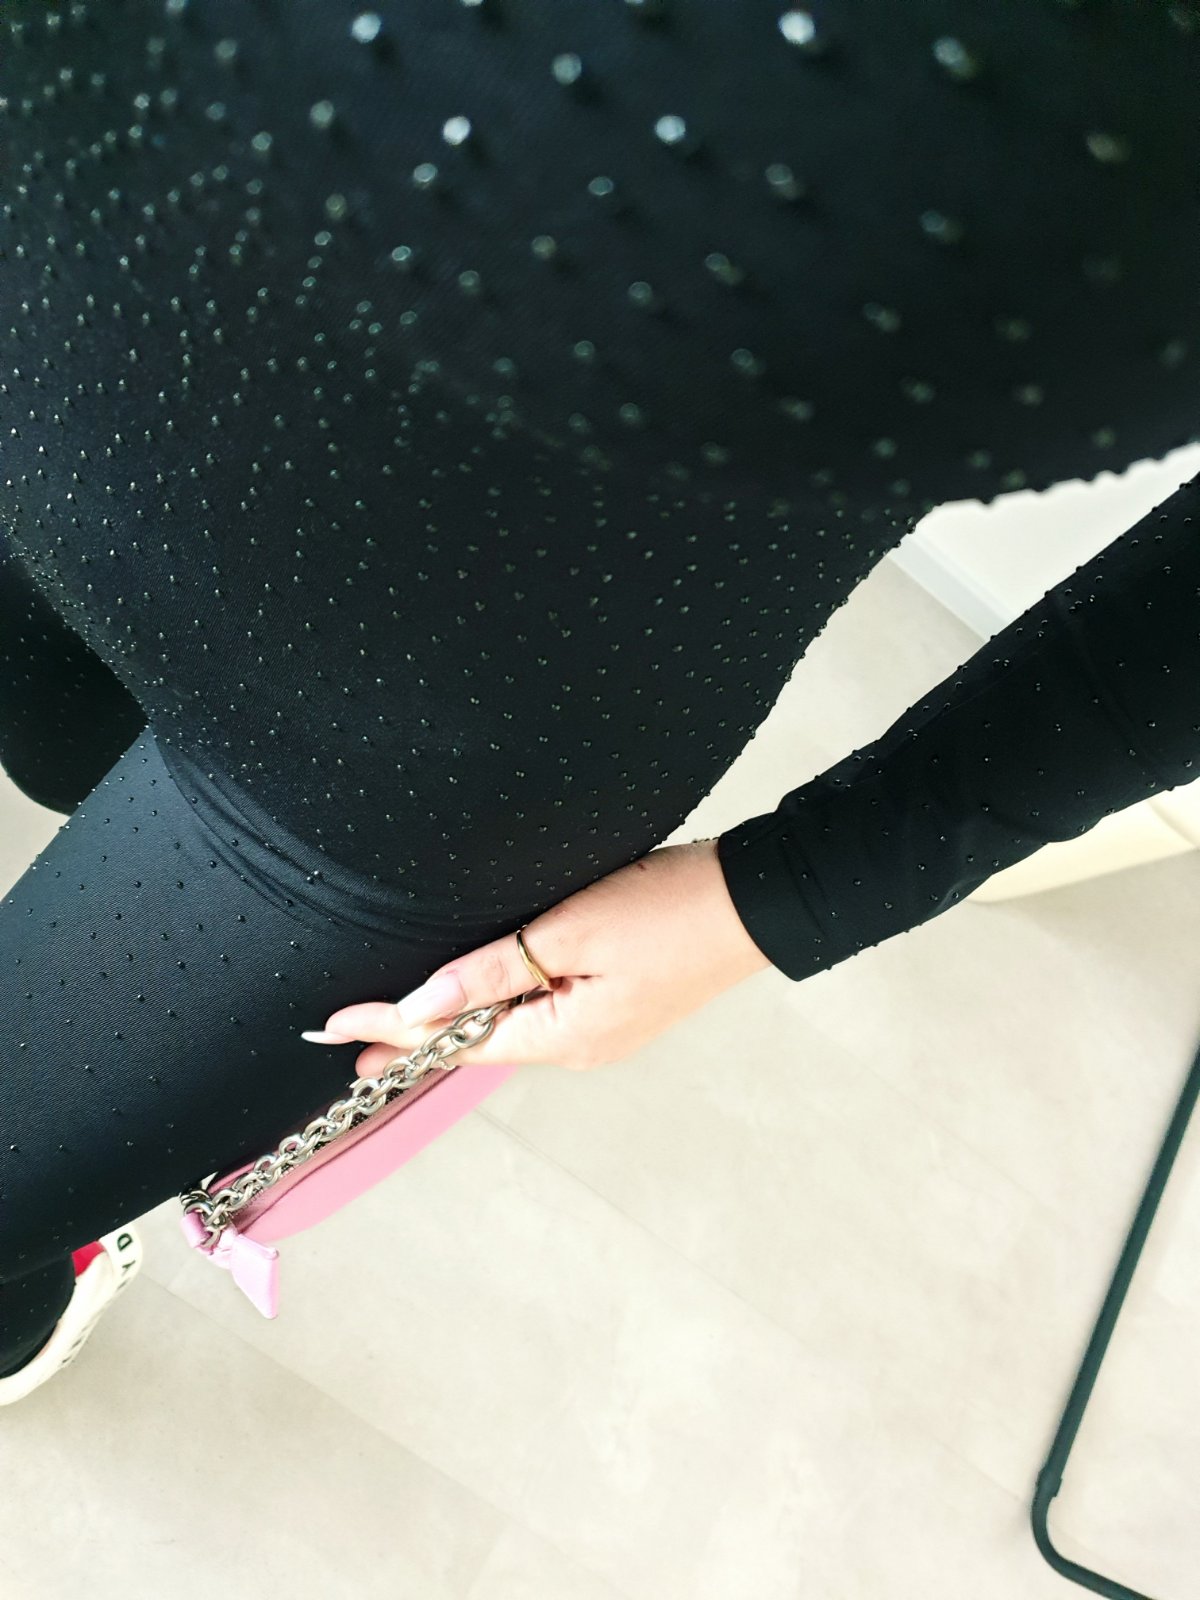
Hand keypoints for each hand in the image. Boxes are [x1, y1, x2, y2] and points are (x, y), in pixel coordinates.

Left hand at [302, 838, 771, 1074]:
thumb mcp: (568, 933)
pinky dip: (500, 1005)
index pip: (457, 1040)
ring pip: (513, 1027)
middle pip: (483, 1044)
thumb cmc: (667, 910)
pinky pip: (543, 1012)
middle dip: (418, 1038)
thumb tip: (418, 1011)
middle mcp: (581, 1047)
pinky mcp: (620, 1007)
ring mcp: (604, 1031)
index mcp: (566, 1037)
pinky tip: (481, 997)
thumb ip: (489, 971)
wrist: (756, 900)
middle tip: (354, 1042)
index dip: (392, 1031)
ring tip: (404, 1023)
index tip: (337, 1031)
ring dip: (459, 1022)